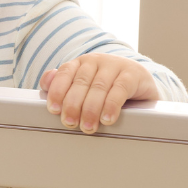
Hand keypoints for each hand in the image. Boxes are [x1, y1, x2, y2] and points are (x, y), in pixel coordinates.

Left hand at [39, 53, 158, 133]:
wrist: (142, 83)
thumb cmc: (109, 88)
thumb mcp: (86, 86)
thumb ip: (64, 84)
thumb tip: (46, 82)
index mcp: (82, 63)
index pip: (65, 73)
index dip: (57, 91)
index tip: (53, 109)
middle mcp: (97, 61)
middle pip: (81, 82)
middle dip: (73, 104)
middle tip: (70, 123)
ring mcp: (116, 65)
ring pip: (99, 87)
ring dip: (91, 109)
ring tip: (87, 126)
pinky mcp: (133, 74)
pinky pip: (120, 89)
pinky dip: (111, 105)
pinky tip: (107, 119)